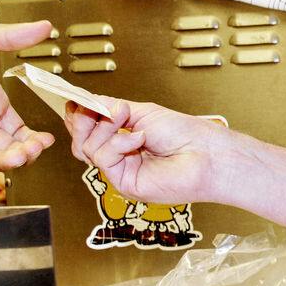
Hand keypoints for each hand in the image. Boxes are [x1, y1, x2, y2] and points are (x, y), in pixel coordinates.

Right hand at [62, 98, 233, 206]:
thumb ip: (111, 107)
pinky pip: (104, 159)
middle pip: (81, 139)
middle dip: (86, 119)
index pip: (88, 128)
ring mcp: (121, 171)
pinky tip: (138, 139)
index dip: (79, 115)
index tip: (78, 102)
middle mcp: (120, 156)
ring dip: (106, 128)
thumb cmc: (186, 134)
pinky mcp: (125, 184)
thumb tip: (86, 101)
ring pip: (88, 148)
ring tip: (126, 119)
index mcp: (123, 137)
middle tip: (102, 109)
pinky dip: (119, 144)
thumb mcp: (143, 112)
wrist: (207, 154)